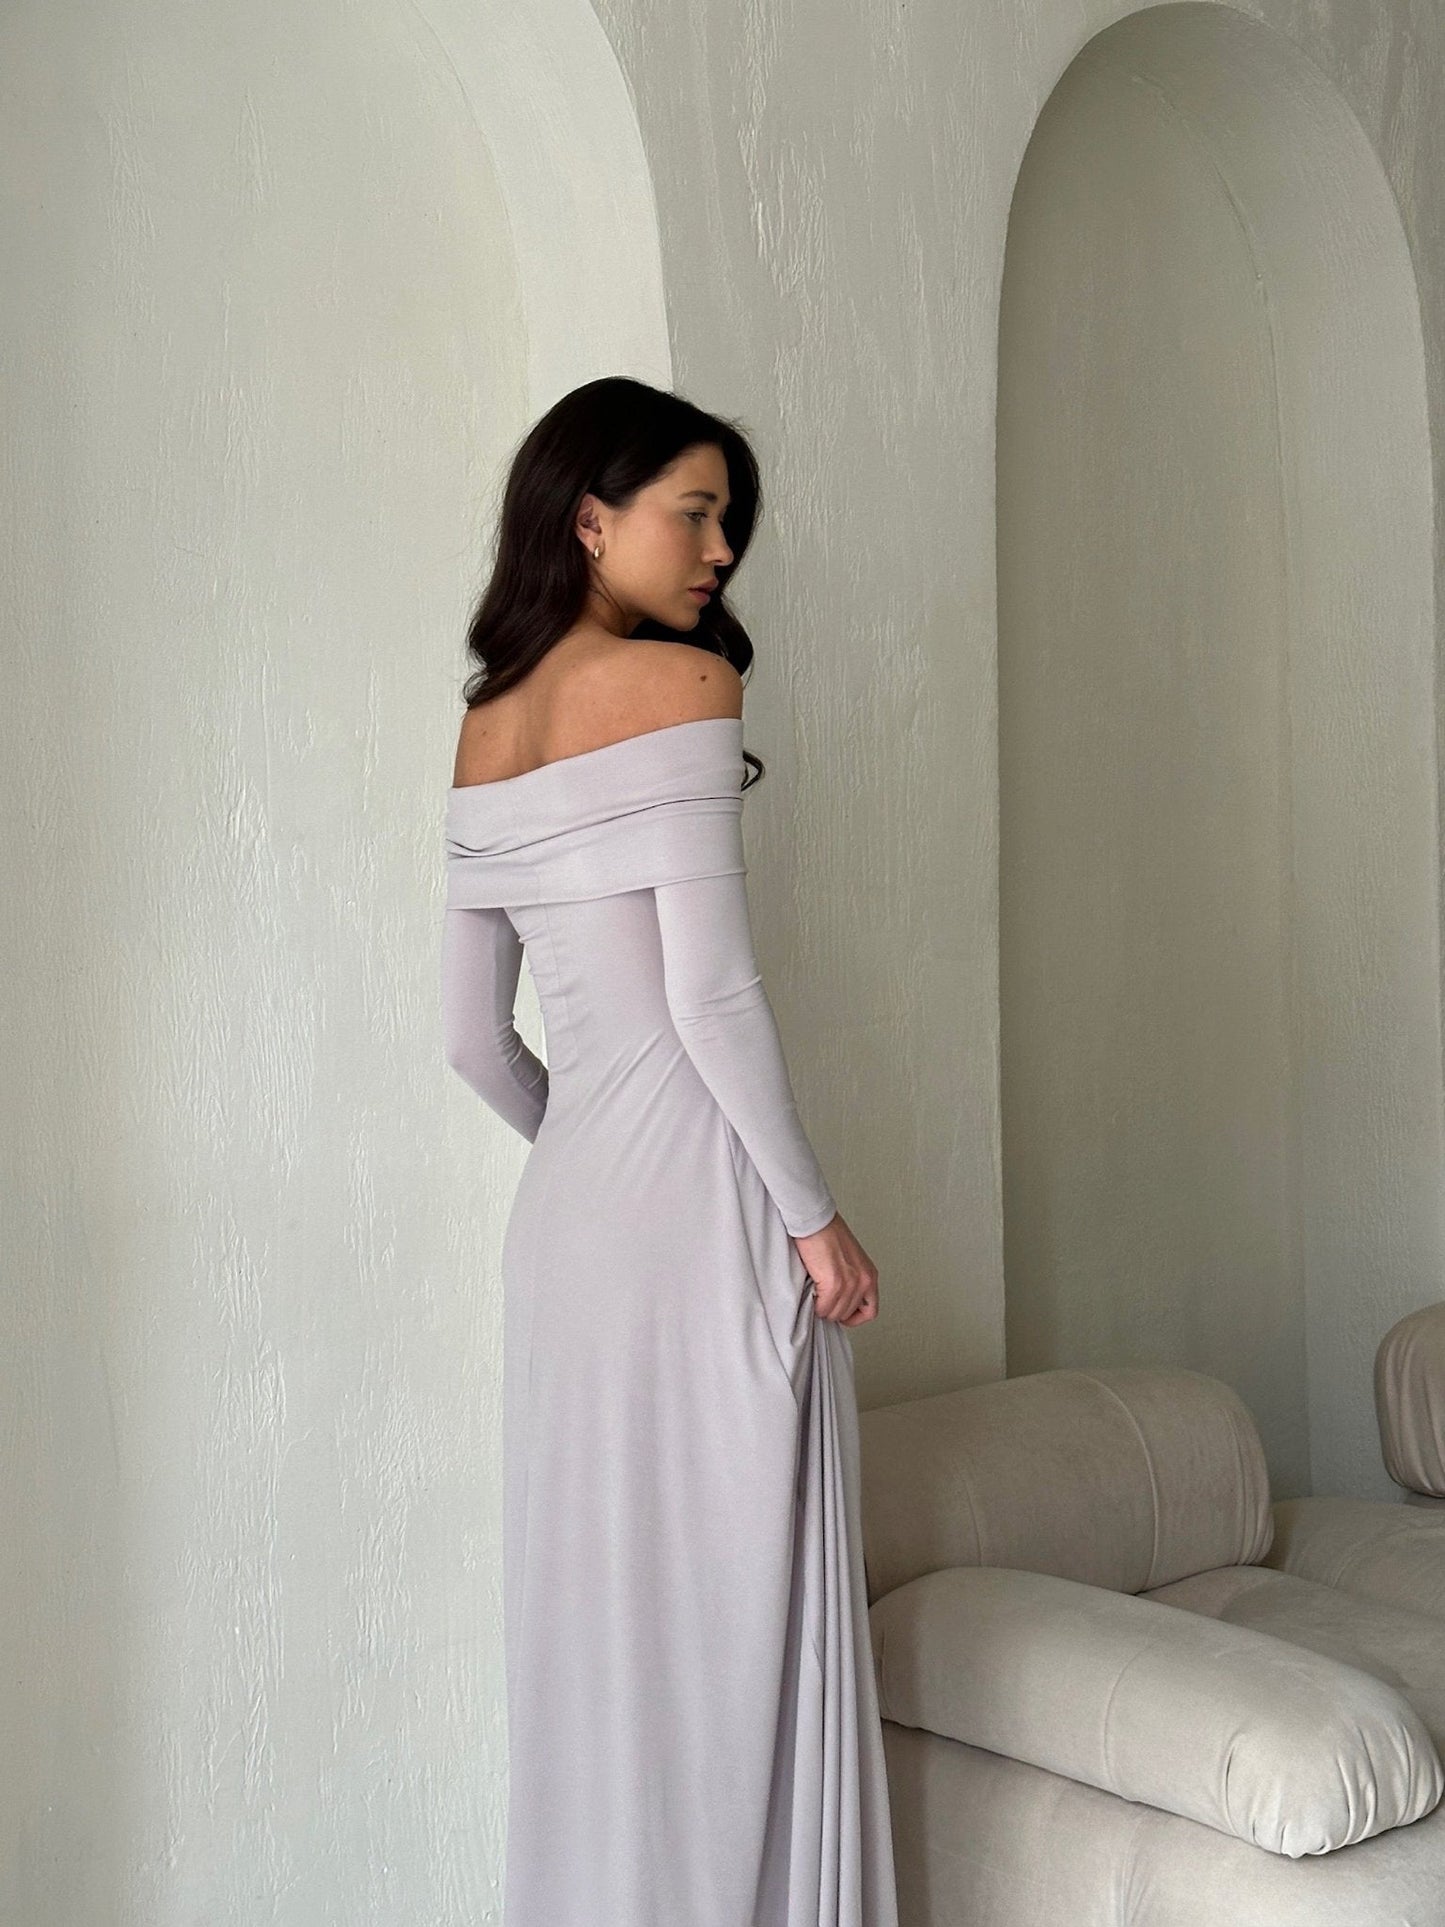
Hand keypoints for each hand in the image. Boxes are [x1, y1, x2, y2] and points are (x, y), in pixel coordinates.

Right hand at [792, 1211, 879, 1325]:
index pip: (870, 1311)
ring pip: (834, 1314)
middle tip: (823, 1301)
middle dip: (833, 1310)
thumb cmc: (827, 1233)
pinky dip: (815, 1305)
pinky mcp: (834, 1283)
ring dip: (823, 1308)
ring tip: (816, 1296)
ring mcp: (850, 1283)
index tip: (842, 1314)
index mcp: (869, 1275)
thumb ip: (850, 1279)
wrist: (816, 1221)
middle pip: (848, 1314)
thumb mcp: (850, 1260)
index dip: (854, 1317)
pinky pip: (823, 1308)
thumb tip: (840, 1300)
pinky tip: (812, 1293)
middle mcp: (864, 1280)